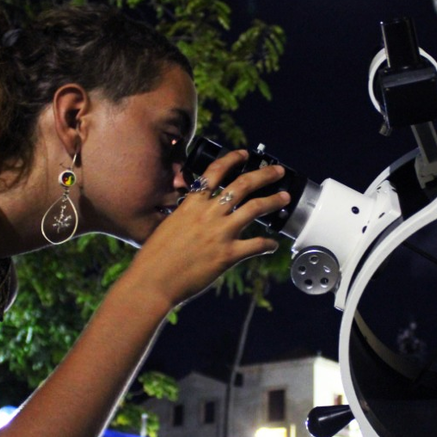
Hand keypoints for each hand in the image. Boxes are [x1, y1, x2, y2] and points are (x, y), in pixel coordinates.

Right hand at [127, 149, 289, 308]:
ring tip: (285, 197)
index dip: (233, 159)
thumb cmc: (154, 257)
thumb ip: (185, 214)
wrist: (152, 281)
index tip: (245, 154)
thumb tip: (193, 210)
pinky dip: (268, 244)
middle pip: (243, 185)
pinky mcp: (227, 255)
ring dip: (273, 201)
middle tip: (278, 171)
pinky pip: (256, 245)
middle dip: (264, 175)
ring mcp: (220, 233)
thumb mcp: (168, 224)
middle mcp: (208, 214)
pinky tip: (273, 245)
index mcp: (191, 204)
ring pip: (254, 208)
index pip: (215, 172)